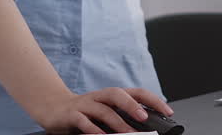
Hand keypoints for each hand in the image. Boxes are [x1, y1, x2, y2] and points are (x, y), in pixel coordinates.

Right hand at [37, 87, 172, 133]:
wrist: (54, 108)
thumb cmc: (85, 112)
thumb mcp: (105, 113)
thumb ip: (122, 117)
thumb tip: (145, 126)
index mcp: (112, 96)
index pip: (136, 92)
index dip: (152, 100)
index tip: (167, 111)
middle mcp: (100, 97)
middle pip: (118, 95)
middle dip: (132, 105)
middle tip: (144, 118)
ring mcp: (86, 104)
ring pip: (103, 110)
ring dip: (117, 123)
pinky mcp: (72, 114)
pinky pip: (84, 121)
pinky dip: (93, 130)